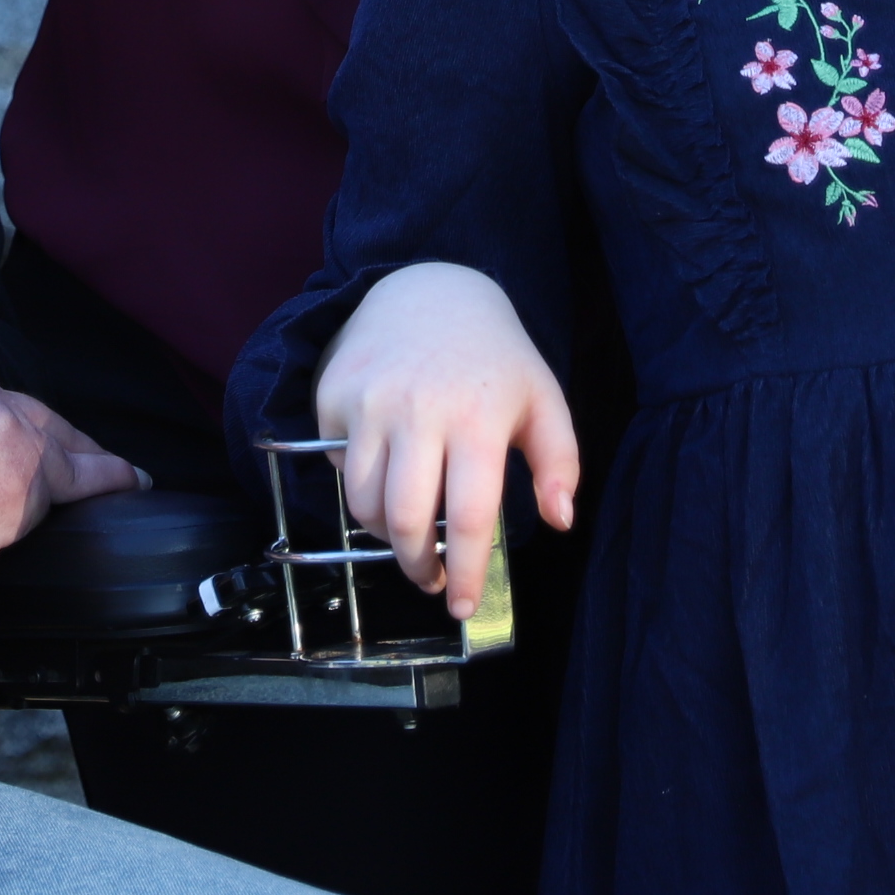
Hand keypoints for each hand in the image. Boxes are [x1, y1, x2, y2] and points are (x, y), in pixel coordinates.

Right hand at [313, 263, 577, 620]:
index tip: (461, 605)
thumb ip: (560, 463)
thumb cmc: (495, 358)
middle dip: (415, 565)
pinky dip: (357, 482)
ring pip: (361, 501)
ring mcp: (369, 400)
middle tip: (428, 577)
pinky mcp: (333, 394)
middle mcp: (418, 410)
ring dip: (383, 533)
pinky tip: (383, 467)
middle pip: (404, 520)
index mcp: (478, 417)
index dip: (463, 573)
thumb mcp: (543, 401)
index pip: (467, 517)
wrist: (429, 289)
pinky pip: (336, 464)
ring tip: (407, 530)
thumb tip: (559, 522)